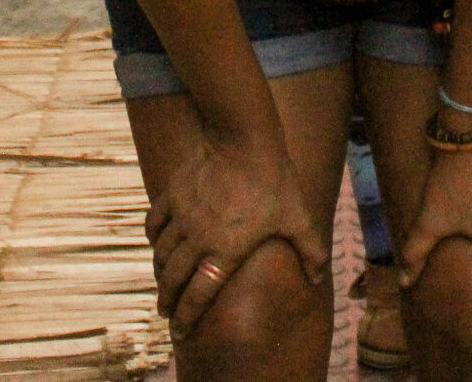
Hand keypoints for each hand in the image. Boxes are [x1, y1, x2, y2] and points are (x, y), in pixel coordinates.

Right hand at [144, 129, 326, 336]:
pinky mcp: (173, 195)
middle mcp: (198, 238)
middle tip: (165, 313)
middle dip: (167, 301)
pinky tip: (157, 244)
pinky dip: (153, 237)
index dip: (187, 317)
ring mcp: (182, 216)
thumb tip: (318, 278)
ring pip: (161, 254)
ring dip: (159, 273)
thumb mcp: (298, 217)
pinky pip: (155, 223)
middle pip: (173, 280)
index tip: (179, 332)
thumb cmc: (274, 180)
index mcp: (225, 251)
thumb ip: (310, 250)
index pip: (199, 295)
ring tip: (161, 285)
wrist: (243, 138)